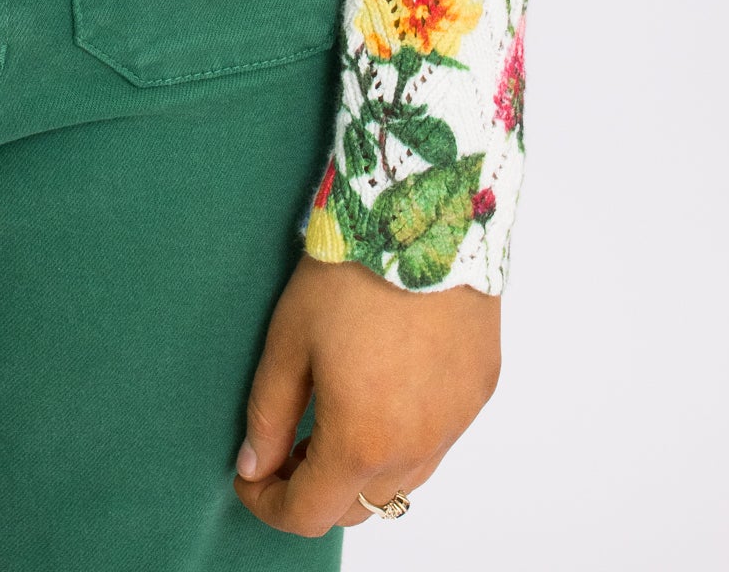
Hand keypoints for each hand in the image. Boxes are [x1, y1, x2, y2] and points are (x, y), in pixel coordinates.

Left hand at [233, 256, 499, 535]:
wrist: (425, 215)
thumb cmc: (351, 272)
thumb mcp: (289, 340)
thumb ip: (268, 414)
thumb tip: (254, 464)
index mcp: (361, 441)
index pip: (310, 514)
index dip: (269, 504)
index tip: (250, 478)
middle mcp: (416, 448)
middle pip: (358, 506)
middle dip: (315, 489)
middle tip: (287, 444)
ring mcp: (454, 424)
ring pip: (402, 480)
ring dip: (363, 467)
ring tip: (333, 416)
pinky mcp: (478, 393)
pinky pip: (436, 440)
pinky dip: (403, 436)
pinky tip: (382, 389)